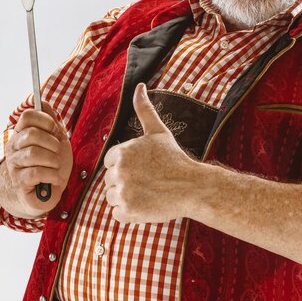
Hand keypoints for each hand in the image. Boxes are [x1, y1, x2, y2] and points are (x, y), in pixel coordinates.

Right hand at [4, 100, 72, 216]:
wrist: (49, 192)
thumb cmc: (52, 163)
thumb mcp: (56, 138)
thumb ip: (49, 120)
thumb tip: (40, 100)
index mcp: (21, 134)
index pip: (27, 116)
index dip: (45, 120)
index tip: (55, 130)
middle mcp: (13, 148)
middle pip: (31, 134)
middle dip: (52, 143)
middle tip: (57, 152)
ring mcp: (14, 166)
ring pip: (34, 154)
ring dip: (53, 160)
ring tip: (55, 166)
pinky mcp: (19, 183)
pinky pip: (36, 173)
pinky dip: (52, 175)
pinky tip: (54, 178)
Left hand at [103, 83, 197, 222]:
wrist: (192, 186)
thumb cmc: (174, 158)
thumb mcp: (158, 131)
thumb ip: (144, 109)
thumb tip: (140, 86)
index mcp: (120, 152)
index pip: (110, 162)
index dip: (126, 166)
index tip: (143, 168)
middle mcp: (118, 172)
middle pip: (110, 181)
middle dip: (126, 182)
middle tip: (148, 181)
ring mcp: (122, 192)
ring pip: (112, 198)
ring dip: (126, 198)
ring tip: (147, 192)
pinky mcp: (127, 211)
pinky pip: (117, 214)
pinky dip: (129, 213)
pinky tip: (145, 204)